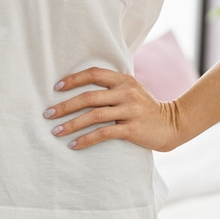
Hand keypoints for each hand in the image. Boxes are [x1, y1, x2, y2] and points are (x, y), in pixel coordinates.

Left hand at [44, 67, 183, 151]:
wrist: (172, 124)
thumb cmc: (145, 108)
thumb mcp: (131, 90)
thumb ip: (112, 86)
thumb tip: (80, 88)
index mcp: (123, 80)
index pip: (94, 74)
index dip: (73, 79)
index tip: (56, 88)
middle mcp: (126, 92)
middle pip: (89, 96)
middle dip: (65, 106)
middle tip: (47, 114)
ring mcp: (130, 110)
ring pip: (94, 115)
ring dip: (71, 124)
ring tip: (55, 131)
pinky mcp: (132, 128)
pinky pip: (103, 133)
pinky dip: (86, 139)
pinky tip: (74, 145)